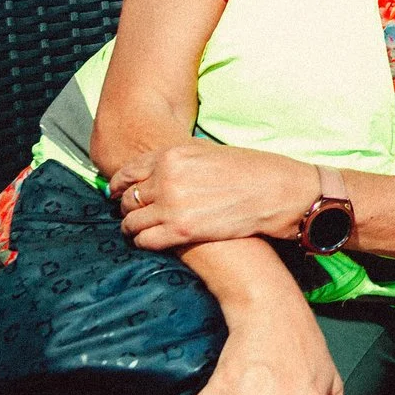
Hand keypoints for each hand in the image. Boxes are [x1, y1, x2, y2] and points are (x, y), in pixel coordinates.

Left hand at [114, 143, 317, 250]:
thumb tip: (155, 170)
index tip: (116, 194)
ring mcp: (171, 205)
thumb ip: (178, 160)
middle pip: (127, 199)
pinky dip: (143, 243)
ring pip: (130, 222)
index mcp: (172, 155)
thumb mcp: (209, 152)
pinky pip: (144, 241)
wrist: (278, 191)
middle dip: (127, 208)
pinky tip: (152, 241)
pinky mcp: (181, 231)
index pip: (127, 172)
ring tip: (140, 231)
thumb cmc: (250, 170)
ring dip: (132, 228)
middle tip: (133, 215)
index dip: (117, 186)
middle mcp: (166, 178)